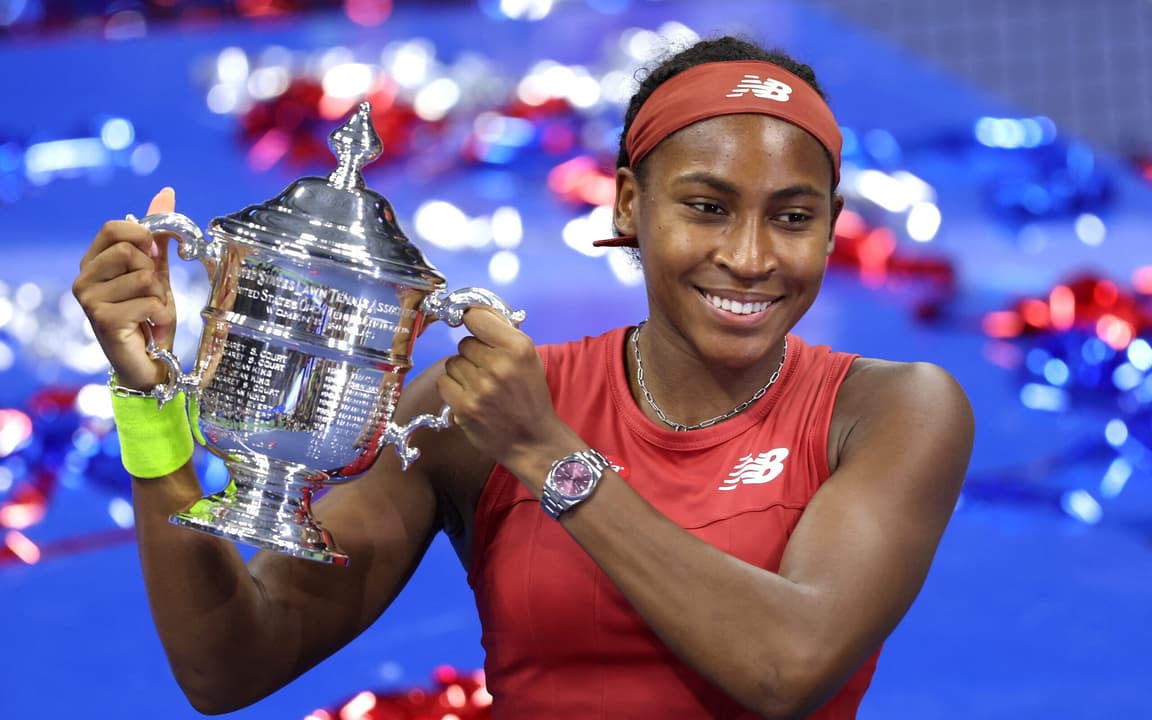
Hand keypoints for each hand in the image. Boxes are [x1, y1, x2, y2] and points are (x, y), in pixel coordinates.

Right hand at [72, 188, 178, 390]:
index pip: (114, 227)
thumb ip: (158, 237)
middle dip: (153, 274)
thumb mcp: (156, 272)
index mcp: (93, 262)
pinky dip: (161, 314)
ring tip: (150, 313)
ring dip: (160, 297)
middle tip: (151, 295)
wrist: (149, 361)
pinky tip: (150, 327)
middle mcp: (84, 278)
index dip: (142, 236)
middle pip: (129, 251)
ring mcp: (89, 299)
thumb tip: (165, 193)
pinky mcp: (103, 319)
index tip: (154, 257)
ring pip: (144, 277)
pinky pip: (150, 301)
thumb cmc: (148, 316)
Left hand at [436, 308, 569, 473]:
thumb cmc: (530, 397)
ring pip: (452, 362)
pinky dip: (453, 388)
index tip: (472, 325)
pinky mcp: (464, 407)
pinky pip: (443, 382)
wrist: (532, 440)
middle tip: (488, 370)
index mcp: (519, 348)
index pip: (476, 316)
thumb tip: (472, 312)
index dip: (471, 319)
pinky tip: (469, 396)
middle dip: (473, 354)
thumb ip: (503, 335)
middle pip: (464, 343)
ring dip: (462, 372)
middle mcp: (498, 364)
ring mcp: (480, 387)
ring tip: (480, 386)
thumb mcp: (530, 359)